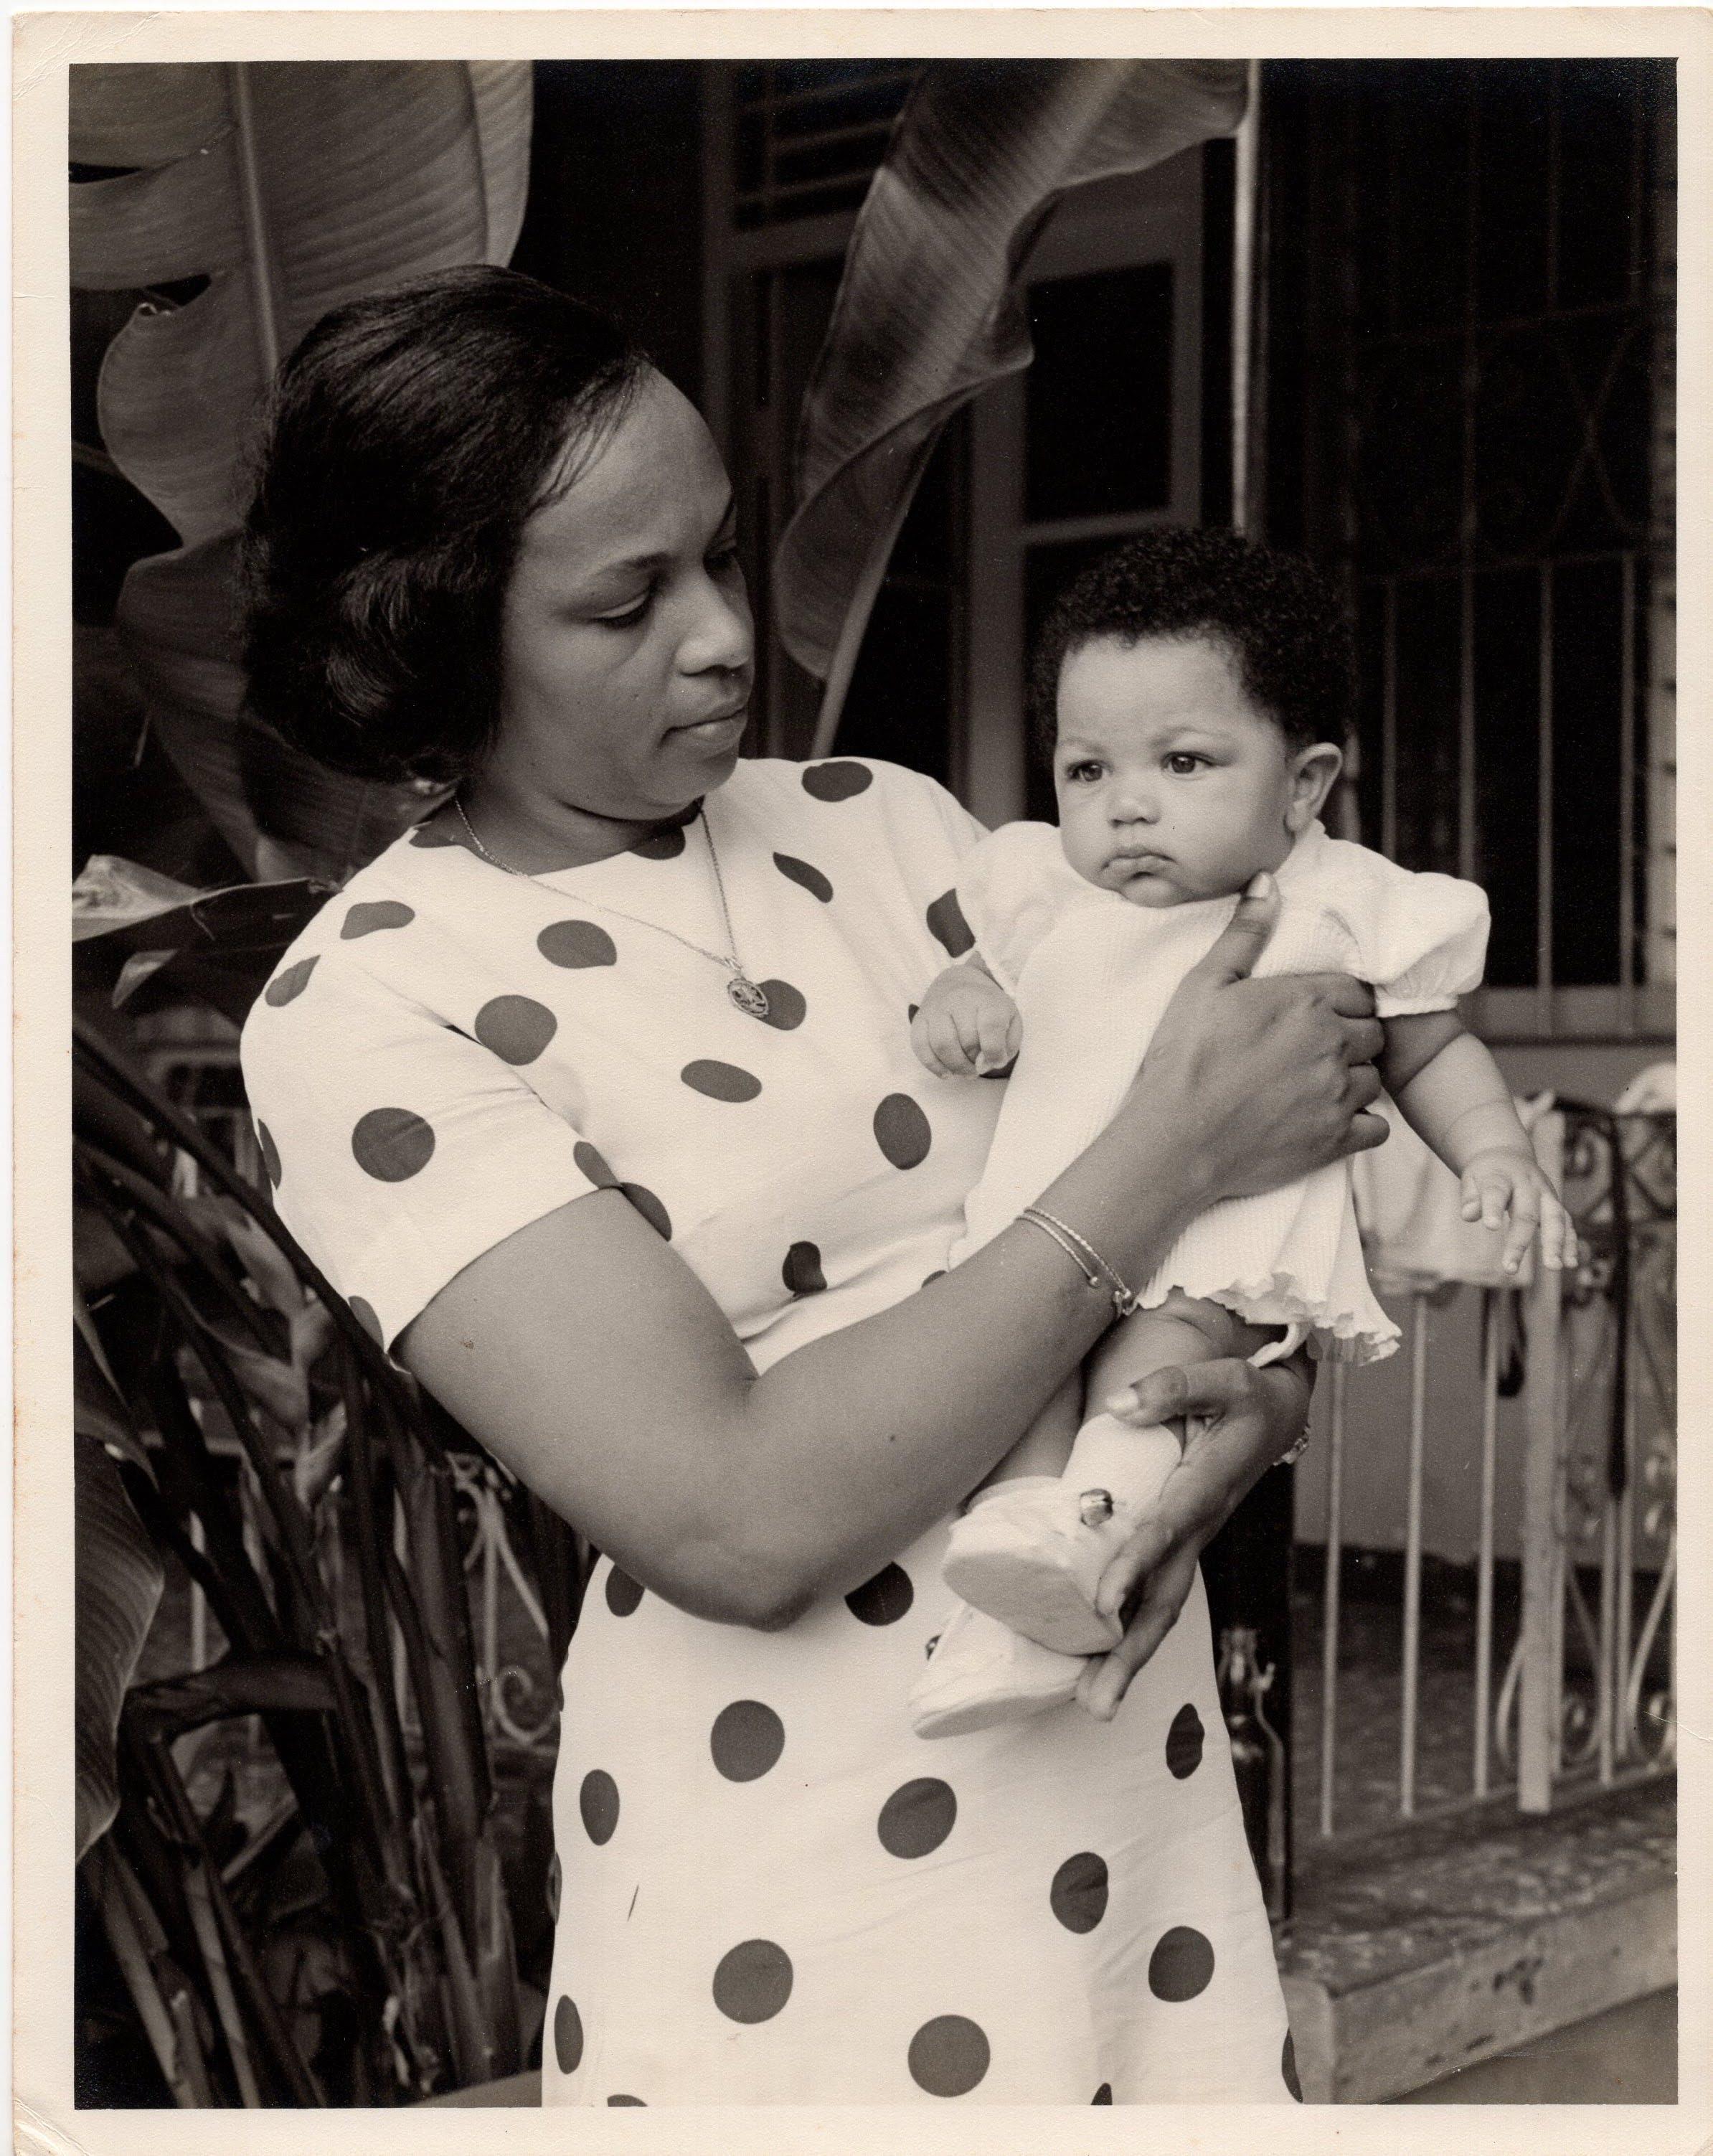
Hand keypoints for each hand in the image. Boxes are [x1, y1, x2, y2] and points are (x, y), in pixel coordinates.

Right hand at [911, 964, 1021, 1077]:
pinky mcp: (919, 1019)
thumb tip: (985, 1064)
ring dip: (956, 1067)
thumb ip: (1006, 1046)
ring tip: (966, 1071)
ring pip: (942, 1045)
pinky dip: (934, 1065)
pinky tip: (947, 1072)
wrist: (958, 983)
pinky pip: (920, 1047)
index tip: (996, 1061)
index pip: (991, 1026)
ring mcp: (936, 1008)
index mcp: (987, 999)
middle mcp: (959, 1000)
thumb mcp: (1011, 1021)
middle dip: (975, 1062)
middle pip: (967, 1041)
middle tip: (979, 1066)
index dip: (994, 1052)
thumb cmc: (987, 1009)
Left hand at [1075, 1352, 1311, 1719]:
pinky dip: (1133, 1631)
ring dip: (1129, 1658)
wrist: (1280, 1415)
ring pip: (1162, 1608)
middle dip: (1131, 1651)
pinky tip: (1100, 1663)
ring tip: (1093, 1705)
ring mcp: (1194, 1542)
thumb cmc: (1247, 1395)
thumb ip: (1173, 1387)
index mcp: (1208, 1487)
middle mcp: (1201, 1527)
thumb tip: (1120, 1404)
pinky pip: (1158, 1595)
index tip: (1102, 1603)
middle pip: (1166, 1598)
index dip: (1135, 1565)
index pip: (1166, 1530)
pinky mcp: (1184, 1544)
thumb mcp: (1223, 1379)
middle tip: (1097, 1702)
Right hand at [1130, 873, 1387, 1203]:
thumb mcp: (1204, 985)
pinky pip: (1377, 1128)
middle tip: (1310, 1054)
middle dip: (1349, 1040)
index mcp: (1307, 1001)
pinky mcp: (1337, 1140)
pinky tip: (1326, 1122)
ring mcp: (1338, 1095)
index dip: (1337, 1004)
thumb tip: (1268, 881)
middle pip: (1372, 1035)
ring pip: (1375, 1080)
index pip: (1357, 993)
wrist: (1174, 1141)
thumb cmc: (1182, 1059)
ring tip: (1314, 1088)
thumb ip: (1245, 933)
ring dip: (1353, 1081)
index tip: (1311, 1018)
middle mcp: (1333, 1044)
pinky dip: (1360, 1126)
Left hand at [1460, 1148, 1576, 1273]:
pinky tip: (1571, 1263)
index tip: (1490, 1226)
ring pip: (1554, 1218)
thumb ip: (1470, 1197)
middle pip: (1527, 1213)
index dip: (1493, 1208)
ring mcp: (1546, 1194)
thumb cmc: (1486, 1173)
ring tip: (1553, 1267)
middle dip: (1520, 1241)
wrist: (1507, 1154)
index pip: (1497, 1192)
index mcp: (1501, 1176)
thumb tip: (1469, 1215)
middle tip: (1510, 1268)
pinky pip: (1567, 1223)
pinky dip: (1570, 1242)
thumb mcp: (1471, 1179)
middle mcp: (1528, 1184)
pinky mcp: (1555, 1204)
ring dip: (1555, 1243)